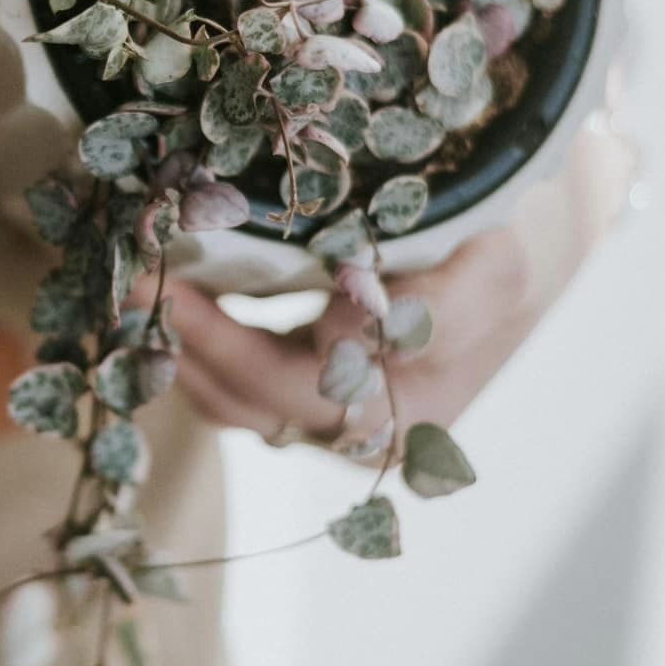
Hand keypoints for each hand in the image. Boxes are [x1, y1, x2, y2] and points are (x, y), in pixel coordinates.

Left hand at [153, 122, 638, 453]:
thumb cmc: (519, 243)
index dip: (216, 345)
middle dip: (175, 341)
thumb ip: (434, 301)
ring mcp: (334, 409)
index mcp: (407, 411)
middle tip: (126, 277)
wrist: (538, 237)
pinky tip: (164, 287)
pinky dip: (196, 336)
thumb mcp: (494, 263)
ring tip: (129, 284)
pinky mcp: (312, 378)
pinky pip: (238, 375)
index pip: (287, 391)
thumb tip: (345, 316)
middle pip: (243, 402)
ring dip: (173, 345)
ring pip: (231, 397)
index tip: (164, 285)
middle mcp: (363, 428)